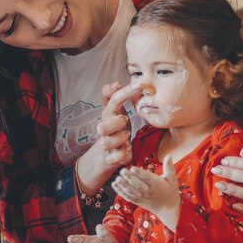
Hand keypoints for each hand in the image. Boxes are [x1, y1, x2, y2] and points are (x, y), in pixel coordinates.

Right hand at [75, 81, 139, 195]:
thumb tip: (116, 82)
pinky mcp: (111, 159)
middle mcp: (104, 129)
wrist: (108, 153)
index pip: (114, 100)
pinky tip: (127, 150)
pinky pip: (115, 157)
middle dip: (117, 123)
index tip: (140, 85)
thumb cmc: (116, 128)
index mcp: (108, 115)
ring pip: (108, 143)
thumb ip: (113, 96)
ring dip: (121, 140)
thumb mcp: (115, 111)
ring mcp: (107, 144)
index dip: (126, 92)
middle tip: (126, 122)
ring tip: (127, 139)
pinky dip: (123, 154)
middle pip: (102, 126)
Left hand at [112, 155, 180, 230]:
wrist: (167, 208)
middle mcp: (148, 191)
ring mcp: (142, 197)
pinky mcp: (137, 201)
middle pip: (137, 185)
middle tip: (122, 170)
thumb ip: (169, 167)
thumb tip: (169, 155)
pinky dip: (120, 191)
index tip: (133, 168)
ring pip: (131, 192)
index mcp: (156, 184)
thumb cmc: (170, 191)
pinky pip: (127, 196)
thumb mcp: (172, 178)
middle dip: (129, 178)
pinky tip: (114, 184)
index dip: (140, 174)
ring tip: (117, 178)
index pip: (147, 179)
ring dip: (123, 185)